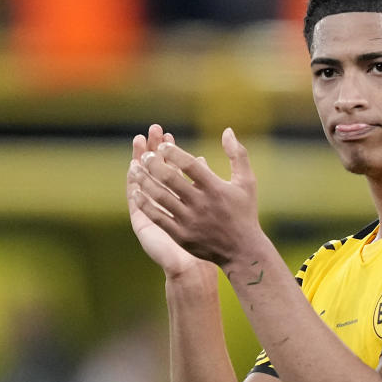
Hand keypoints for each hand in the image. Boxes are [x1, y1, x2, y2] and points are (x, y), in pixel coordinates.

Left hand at [128, 127, 260, 267]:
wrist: (242, 251)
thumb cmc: (244, 212)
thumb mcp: (247, 181)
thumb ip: (237, 154)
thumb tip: (227, 130)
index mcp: (216, 188)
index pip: (190, 164)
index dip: (173, 152)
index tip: (162, 145)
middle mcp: (201, 203)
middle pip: (171, 179)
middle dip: (154, 164)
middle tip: (145, 155)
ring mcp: (190, 221)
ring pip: (160, 197)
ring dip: (144, 181)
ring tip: (134, 169)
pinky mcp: (181, 235)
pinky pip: (158, 216)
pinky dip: (145, 203)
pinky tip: (136, 193)